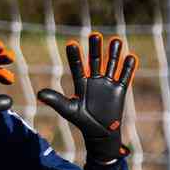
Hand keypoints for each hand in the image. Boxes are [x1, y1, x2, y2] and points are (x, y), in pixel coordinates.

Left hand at [38, 32, 136, 162]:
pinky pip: (124, 76)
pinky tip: (131, 56)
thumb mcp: (68, 110)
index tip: (71, 44)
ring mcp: (107, 84)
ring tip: (116, 40)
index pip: (78, 67)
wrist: (100, 134)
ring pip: (111, 65)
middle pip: (95, 60)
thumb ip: (56, 100)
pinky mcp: (119, 90)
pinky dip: (128, 68)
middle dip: (95, 48)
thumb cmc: (82, 121)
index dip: (75, 56)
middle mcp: (94, 80)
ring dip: (114, 53)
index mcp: (81, 83)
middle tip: (94, 35)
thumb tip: (39, 94)